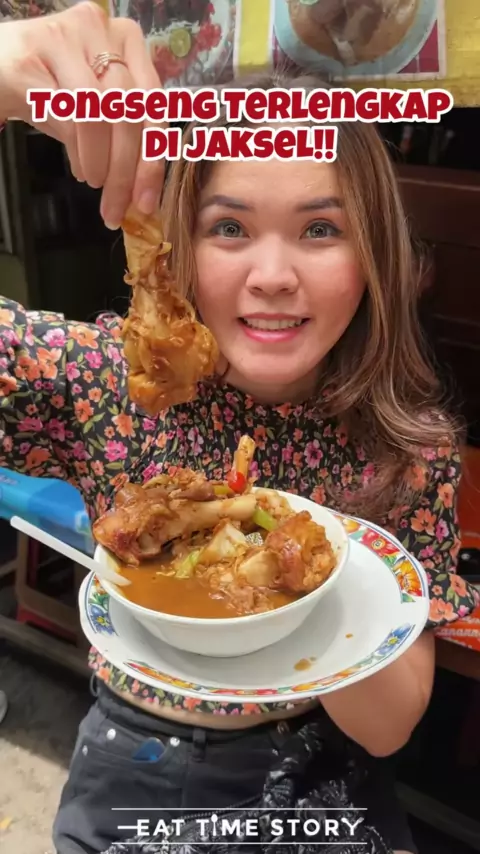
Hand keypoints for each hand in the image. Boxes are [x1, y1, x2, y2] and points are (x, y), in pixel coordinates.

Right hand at [0, 2, 164, 227]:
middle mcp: (98, 28)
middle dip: (126, 171)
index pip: (152, 103)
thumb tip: (144, 192)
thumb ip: (125, 139)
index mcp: (126, 37)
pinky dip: (78, 151)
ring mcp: (62, 38)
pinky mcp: (29, 59)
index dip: (153, 158)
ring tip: (95, 182)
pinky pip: (66, 115)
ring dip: (101, 161)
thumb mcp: (97, 109)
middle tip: (117, 207)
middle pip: (128, 111)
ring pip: (99, 113)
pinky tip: (79, 168)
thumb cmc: (51, 88)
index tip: (146, 202)